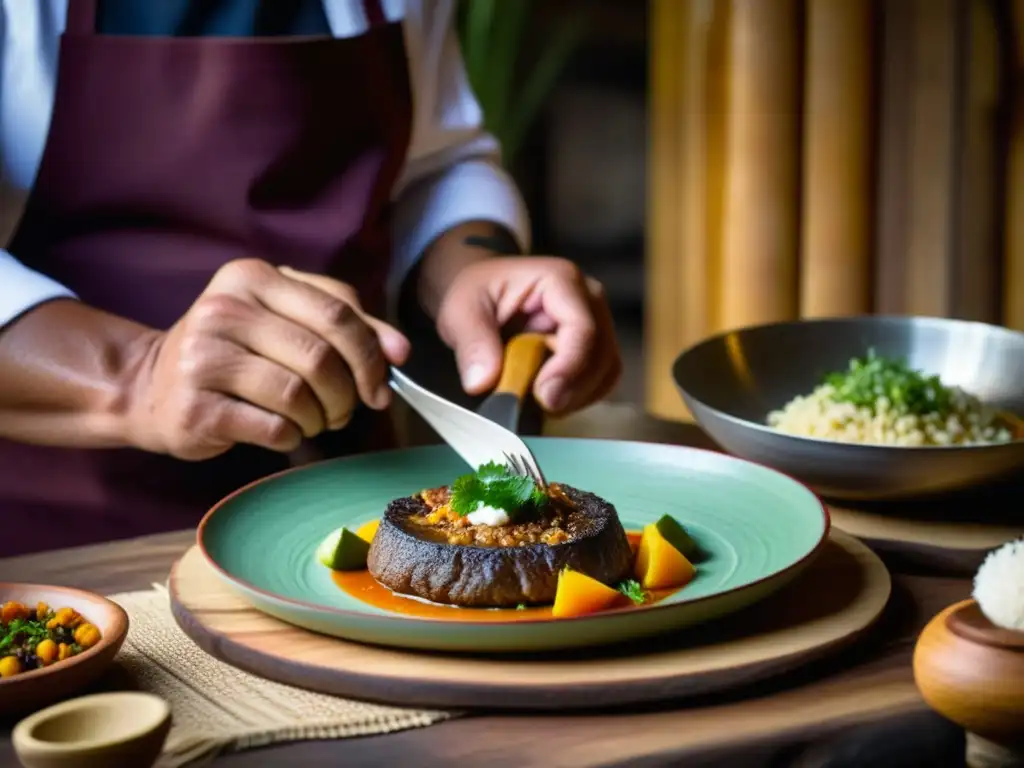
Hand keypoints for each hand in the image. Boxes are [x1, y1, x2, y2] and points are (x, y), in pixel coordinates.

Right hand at [126, 259, 408, 459]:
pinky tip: (283, 431)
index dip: (371, 356)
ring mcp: (204, 357)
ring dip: (319, 418)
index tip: (382, 386)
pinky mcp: (196, 406)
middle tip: (345, 411)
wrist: (151, 387)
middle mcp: (224, 309)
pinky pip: (273, 427)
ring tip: (312, 420)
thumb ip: (348, 326)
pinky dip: (292, 436)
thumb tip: (401, 352)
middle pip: (321, 357)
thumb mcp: (286, 321)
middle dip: (347, 394)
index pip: (337, 313)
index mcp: (253, 277)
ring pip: (298, 395)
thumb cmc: (237, 353)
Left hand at [434, 256, 620, 414]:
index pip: (583, 329)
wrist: (484, 293)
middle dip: (573, 389)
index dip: (569, 368)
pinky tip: (549, 398)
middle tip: (538, 406)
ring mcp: (597, 322)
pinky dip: (577, 397)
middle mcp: (589, 299)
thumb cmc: (478, 293)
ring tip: (538, 401)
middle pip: (602, 354)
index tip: (544, 397)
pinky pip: (599, 380)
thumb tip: (482, 382)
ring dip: (576, 396)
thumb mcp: (462, 310)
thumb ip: (472, 343)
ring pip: (606, 371)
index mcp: (560, 280)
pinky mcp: (594, 347)